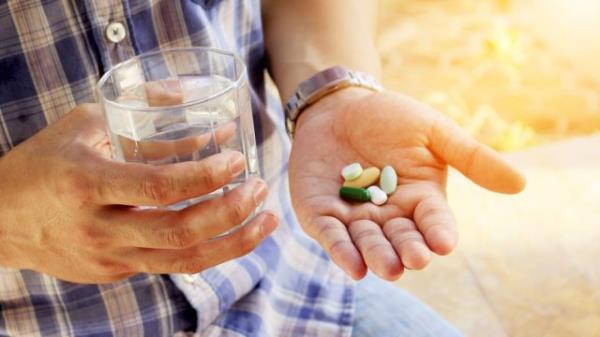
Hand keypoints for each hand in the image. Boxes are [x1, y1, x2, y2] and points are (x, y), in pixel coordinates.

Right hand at [0, 104, 277, 282]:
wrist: (0, 219)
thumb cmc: (44, 162)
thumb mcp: (86, 125)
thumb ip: (144, 118)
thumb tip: (205, 110)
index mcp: (86, 185)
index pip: (158, 188)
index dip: (204, 176)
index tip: (236, 160)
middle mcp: (98, 229)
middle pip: (180, 231)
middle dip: (231, 212)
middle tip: (259, 190)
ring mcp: (107, 258)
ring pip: (183, 261)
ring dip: (233, 243)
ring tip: (266, 220)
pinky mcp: (114, 272)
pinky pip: (169, 264)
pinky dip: (207, 249)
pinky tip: (232, 232)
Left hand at [289, 88, 524, 280]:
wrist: (337, 107)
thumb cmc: (388, 118)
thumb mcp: (432, 132)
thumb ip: (470, 157)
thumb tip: (520, 184)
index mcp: (421, 199)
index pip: (434, 222)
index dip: (439, 232)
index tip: (444, 243)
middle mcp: (390, 216)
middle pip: (402, 239)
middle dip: (408, 250)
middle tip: (415, 259)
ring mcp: (355, 219)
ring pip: (368, 244)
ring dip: (377, 256)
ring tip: (387, 267)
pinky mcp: (322, 215)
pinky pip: (332, 237)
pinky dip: (341, 251)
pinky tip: (352, 267)